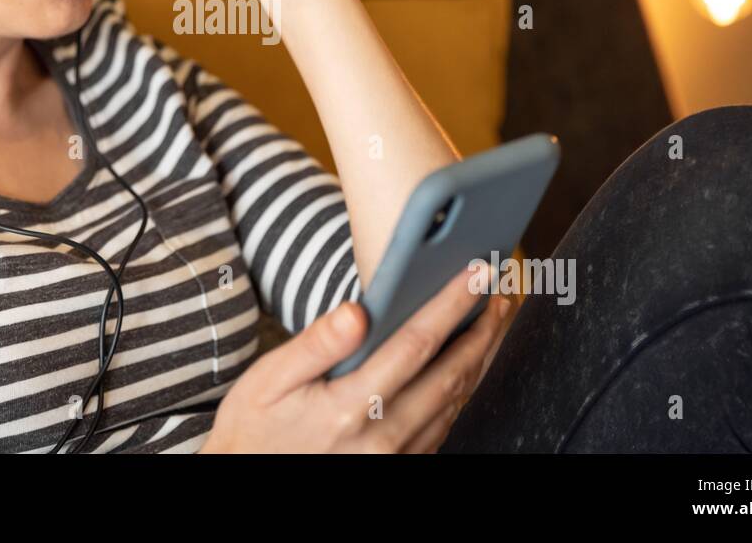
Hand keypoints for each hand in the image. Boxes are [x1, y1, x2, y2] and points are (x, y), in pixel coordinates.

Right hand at [200, 263, 513, 452]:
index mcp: (350, 408)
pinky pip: (445, 423)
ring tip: (495, 319)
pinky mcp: (402, 467)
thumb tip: (356, 309)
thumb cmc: (256, 427)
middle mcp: (382, 437)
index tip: (475, 273)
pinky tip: (467, 363)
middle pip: (451, 373)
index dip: (450, 304)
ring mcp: (396, 458)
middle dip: (483, 328)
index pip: (415, 344)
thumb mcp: (268, 380)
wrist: (249, 477)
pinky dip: (464, 388)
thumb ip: (316, 344)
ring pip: (455, 400)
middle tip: (502, 290)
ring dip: (481, 356)